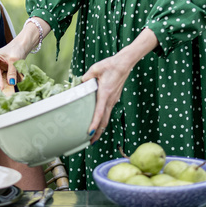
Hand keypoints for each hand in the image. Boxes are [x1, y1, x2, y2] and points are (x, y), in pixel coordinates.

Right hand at [0, 39, 28, 89]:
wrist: (20, 47)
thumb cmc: (16, 49)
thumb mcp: (15, 60)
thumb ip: (12, 72)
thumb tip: (11, 82)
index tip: (3, 89)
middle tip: (6, 91)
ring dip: (1, 86)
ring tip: (10, 87)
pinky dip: (4, 84)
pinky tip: (11, 83)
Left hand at [82, 28, 157, 142]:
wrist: (124, 63)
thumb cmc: (110, 65)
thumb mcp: (95, 69)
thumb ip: (86, 77)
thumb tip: (80, 83)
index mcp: (105, 94)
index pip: (99, 113)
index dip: (94, 124)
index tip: (89, 133)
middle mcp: (110, 100)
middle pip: (104, 121)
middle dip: (98, 133)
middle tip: (90, 143)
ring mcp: (113, 100)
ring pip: (107, 118)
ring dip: (101, 128)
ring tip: (93, 137)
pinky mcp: (113, 98)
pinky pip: (108, 112)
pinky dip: (103, 120)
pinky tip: (99, 122)